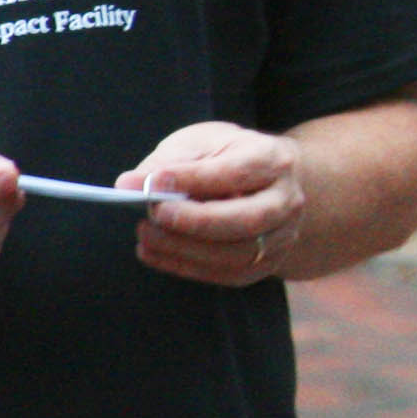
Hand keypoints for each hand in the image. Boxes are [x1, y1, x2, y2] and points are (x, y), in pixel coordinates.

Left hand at [124, 121, 304, 285]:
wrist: (270, 182)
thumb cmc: (229, 157)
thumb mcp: (202, 143)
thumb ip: (169, 162)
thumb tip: (129, 184)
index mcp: (273, 159)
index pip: (237, 172)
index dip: (194, 179)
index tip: (152, 181)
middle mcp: (287, 200)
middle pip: (248, 219)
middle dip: (196, 221)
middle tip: (155, 213)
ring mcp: (282, 236)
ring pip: (238, 253)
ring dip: (186, 248)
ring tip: (145, 234)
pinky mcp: (267, 262)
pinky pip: (228, 274)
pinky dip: (186, 267)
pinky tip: (154, 253)